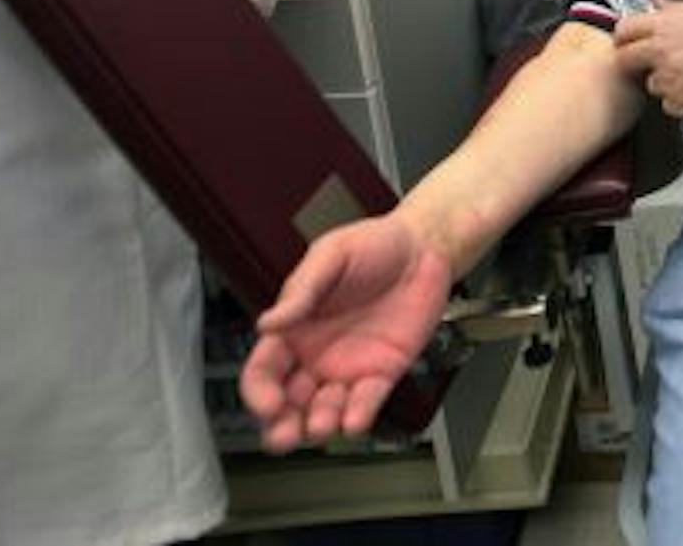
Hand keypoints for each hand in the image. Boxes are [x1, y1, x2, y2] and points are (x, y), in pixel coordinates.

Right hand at [239, 214, 451, 451]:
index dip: (258, 393)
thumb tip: (267, 323)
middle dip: (280, 427)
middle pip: (287, 404)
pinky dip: (358, 416)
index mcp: (294, 329)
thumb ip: (301, 290)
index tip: (267, 404)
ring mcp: (349, 368)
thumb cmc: (373, 245)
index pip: (263, 371)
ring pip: (324, 412)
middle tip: (284, 436)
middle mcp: (316, 355)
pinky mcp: (383, 373)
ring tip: (323, 424)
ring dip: (319, 425)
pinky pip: (366, 403)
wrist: (424, 248)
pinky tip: (354, 420)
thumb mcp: (331, 255)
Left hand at [612, 0, 682, 115]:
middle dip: (633, 63)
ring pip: (651, 85)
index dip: (624, 39)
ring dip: (664, 82)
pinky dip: (681, 100)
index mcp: (664, 24)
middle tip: (650, 65)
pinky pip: (669, 105)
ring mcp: (671, 78)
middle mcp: (661, 51)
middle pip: (625, 61)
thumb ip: (671, 8)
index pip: (623, 31)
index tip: (630, 44)